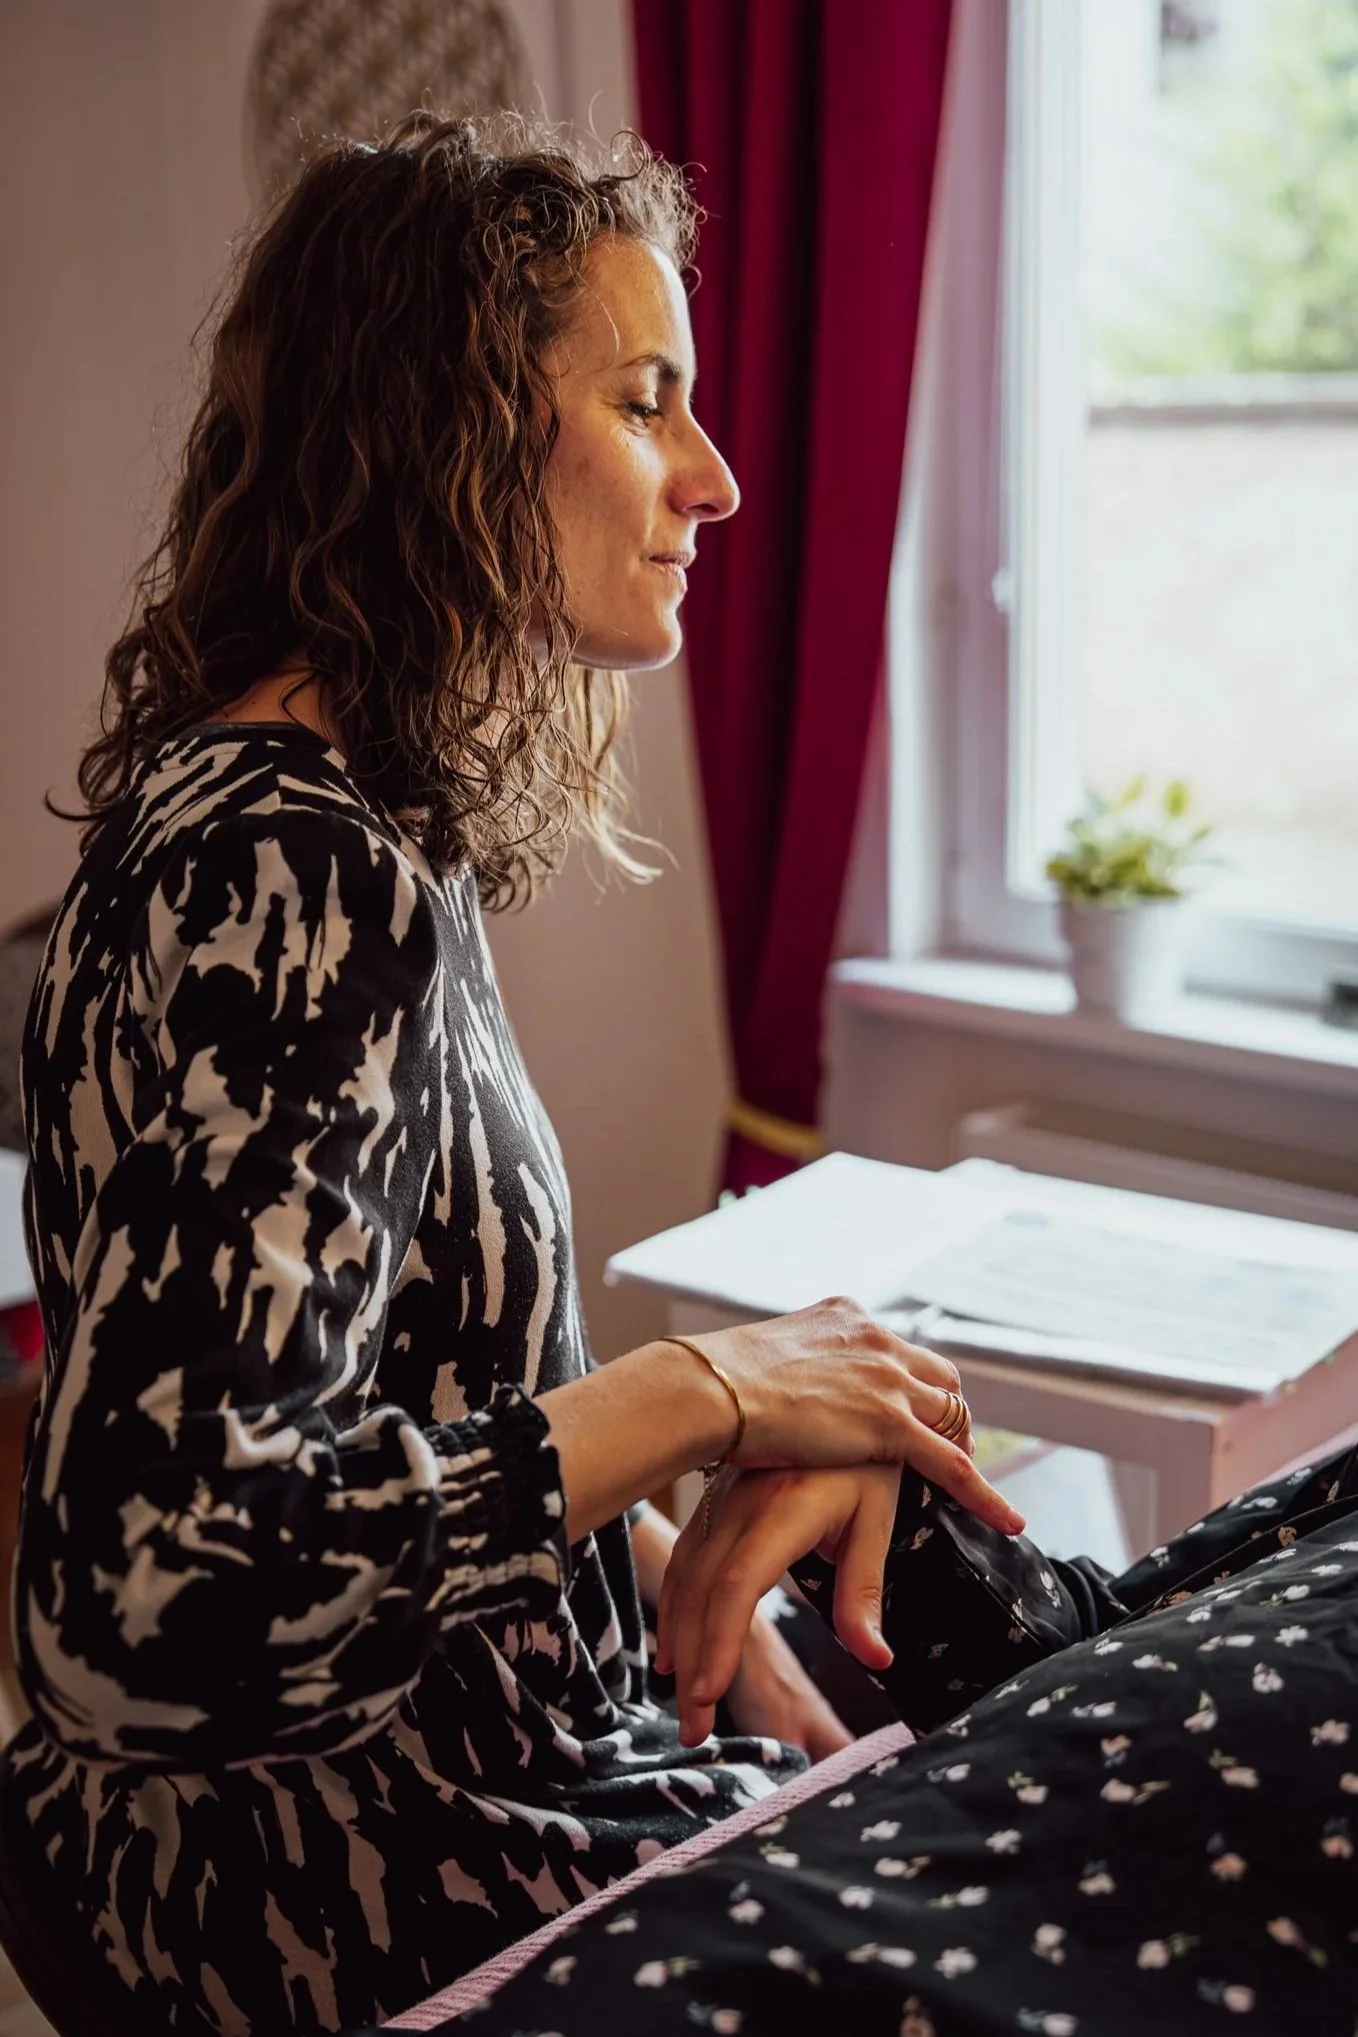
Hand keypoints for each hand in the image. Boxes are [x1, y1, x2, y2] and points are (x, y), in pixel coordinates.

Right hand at [656, 1464, 901, 1746]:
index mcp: (784, 1508)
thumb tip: (876, 1659)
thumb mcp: (877, 1518)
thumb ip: (863, 1590)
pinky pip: (685, 1563)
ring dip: (680, 1644)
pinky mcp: (715, 1506)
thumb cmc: (868, 1460)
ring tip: (687, 1706)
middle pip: (703, 1593)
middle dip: (695, 1665)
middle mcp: (741, 1506)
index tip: (709, 1693)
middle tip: (696, 1731)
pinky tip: (672, 1649)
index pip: (740, 1583)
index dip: (721, 1639)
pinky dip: (674, 1609)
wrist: (842, 1392)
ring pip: (686, 1581)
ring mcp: (721, 1504)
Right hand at [686, 1298, 1023, 1537]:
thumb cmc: (715, 1380)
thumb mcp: (760, 1357)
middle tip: (948, 1438)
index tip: (907, 1404)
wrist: (713, 1387)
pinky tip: (1006, 1519)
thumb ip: (783, 1369)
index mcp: (845, 1318)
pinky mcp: (890, 1424)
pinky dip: (983, 1492)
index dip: (908, 1381)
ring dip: (961, 1443)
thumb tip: (769, 1388)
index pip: (895, 1349)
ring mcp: (887, 1379)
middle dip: (945, 1408)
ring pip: (950, 1413)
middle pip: (936, 1375)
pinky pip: (951, 1464)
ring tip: (967, 1472)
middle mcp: (875, 1340)